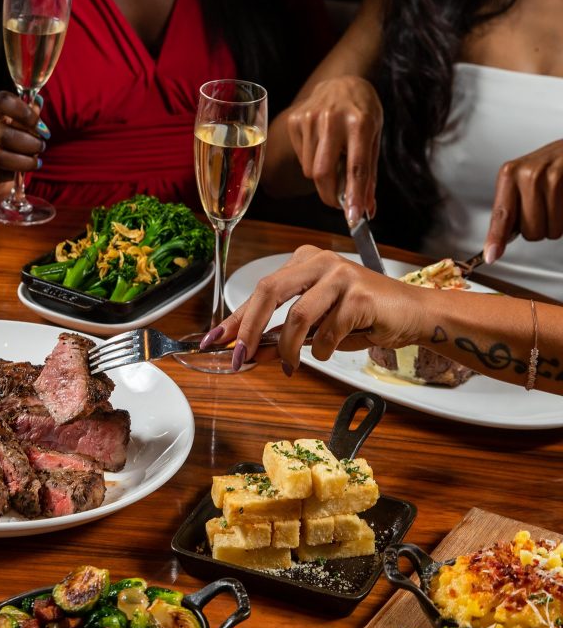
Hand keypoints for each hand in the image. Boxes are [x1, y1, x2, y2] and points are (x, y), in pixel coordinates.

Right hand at [0, 91, 48, 194]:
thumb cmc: (9, 139)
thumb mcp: (18, 123)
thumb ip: (28, 114)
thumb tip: (38, 102)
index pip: (1, 101)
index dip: (23, 111)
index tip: (40, 125)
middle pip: (2, 133)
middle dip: (28, 142)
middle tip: (42, 146)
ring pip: (0, 157)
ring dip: (24, 161)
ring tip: (36, 162)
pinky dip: (12, 174)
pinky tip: (20, 172)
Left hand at [200, 247, 424, 373]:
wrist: (412, 314)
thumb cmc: (363, 317)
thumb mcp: (316, 323)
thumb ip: (282, 332)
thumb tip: (248, 351)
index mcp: (304, 262)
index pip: (259, 290)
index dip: (234, 318)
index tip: (214, 341)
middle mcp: (320, 262)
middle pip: (268, 291)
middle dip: (249, 328)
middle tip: (241, 357)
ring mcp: (341, 275)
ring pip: (297, 315)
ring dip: (287, 348)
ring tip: (290, 365)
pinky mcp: (360, 296)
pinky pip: (327, 333)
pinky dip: (321, 350)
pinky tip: (327, 351)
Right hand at [285, 77, 381, 223]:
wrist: (342, 81)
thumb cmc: (362, 112)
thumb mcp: (374, 138)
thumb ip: (369, 175)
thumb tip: (366, 209)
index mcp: (360, 122)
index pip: (356, 166)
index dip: (354, 194)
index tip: (353, 217)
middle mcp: (333, 118)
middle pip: (323, 173)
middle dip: (330, 195)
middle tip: (339, 203)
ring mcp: (310, 118)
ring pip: (310, 169)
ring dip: (322, 177)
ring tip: (333, 159)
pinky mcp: (295, 120)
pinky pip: (302, 158)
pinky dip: (311, 162)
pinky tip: (321, 146)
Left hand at [484, 139, 562, 263]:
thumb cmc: (551, 167)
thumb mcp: (524, 180)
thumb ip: (512, 208)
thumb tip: (498, 242)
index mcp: (509, 174)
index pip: (501, 216)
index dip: (496, 238)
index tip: (491, 255)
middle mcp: (527, 175)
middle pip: (529, 231)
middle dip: (539, 227)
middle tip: (545, 207)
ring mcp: (550, 177)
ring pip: (550, 230)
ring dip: (555, 224)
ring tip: (558, 202)